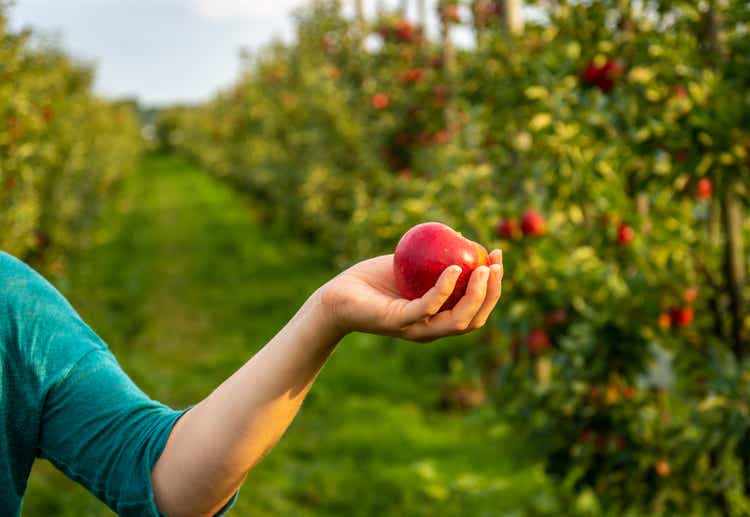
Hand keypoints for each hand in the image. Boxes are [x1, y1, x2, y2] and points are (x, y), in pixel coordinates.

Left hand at [320, 250, 502, 341]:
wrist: (336, 296)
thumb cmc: (372, 280)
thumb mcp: (410, 264)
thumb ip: (434, 256)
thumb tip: (461, 236)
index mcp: (437, 317)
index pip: (475, 309)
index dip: (493, 287)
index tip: (498, 258)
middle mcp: (430, 328)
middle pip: (474, 319)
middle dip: (492, 293)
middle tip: (496, 264)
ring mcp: (415, 328)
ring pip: (457, 321)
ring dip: (476, 296)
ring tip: (483, 269)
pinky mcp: (397, 322)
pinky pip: (426, 308)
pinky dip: (444, 290)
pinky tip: (454, 269)